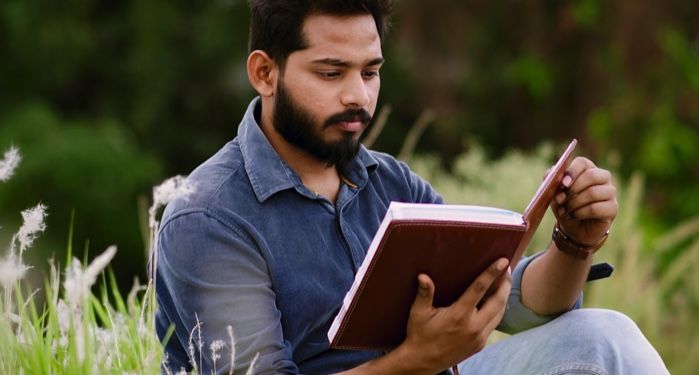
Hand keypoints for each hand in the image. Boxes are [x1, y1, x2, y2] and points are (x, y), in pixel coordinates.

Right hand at [398, 258, 510, 372]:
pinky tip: (496, 301)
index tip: (502, 261)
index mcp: (459, 315)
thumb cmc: (419, 334)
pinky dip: (498, 310)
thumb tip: (423, 276)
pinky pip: (494, 323)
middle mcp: (473, 327)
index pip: (479, 289)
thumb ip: (424, 294)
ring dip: (504, 296)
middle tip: (506, 269)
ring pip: (499, 313)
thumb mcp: (418, 313)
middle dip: (504, 283)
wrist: (423, 362)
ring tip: (504, 282)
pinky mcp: (480, 345)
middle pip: (497, 301)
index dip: (492, 273)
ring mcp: (479, 337)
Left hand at [552, 156, 617, 245]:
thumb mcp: (554, 194)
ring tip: (564, 211)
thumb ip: (552, 182)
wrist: (574, 229)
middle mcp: (602, 178)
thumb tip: (550, 173)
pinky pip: (596, 208)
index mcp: (587, 169)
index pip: (583, 162)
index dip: (572, 171)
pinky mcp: (612, 208)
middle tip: (559, 199)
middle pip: (591, 175)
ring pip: (593, 193)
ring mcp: (610, 192)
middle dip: (572, 189)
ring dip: (574, 203)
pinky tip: (573, 216)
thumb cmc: (566, 206)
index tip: (563, 183)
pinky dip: (580, 213)